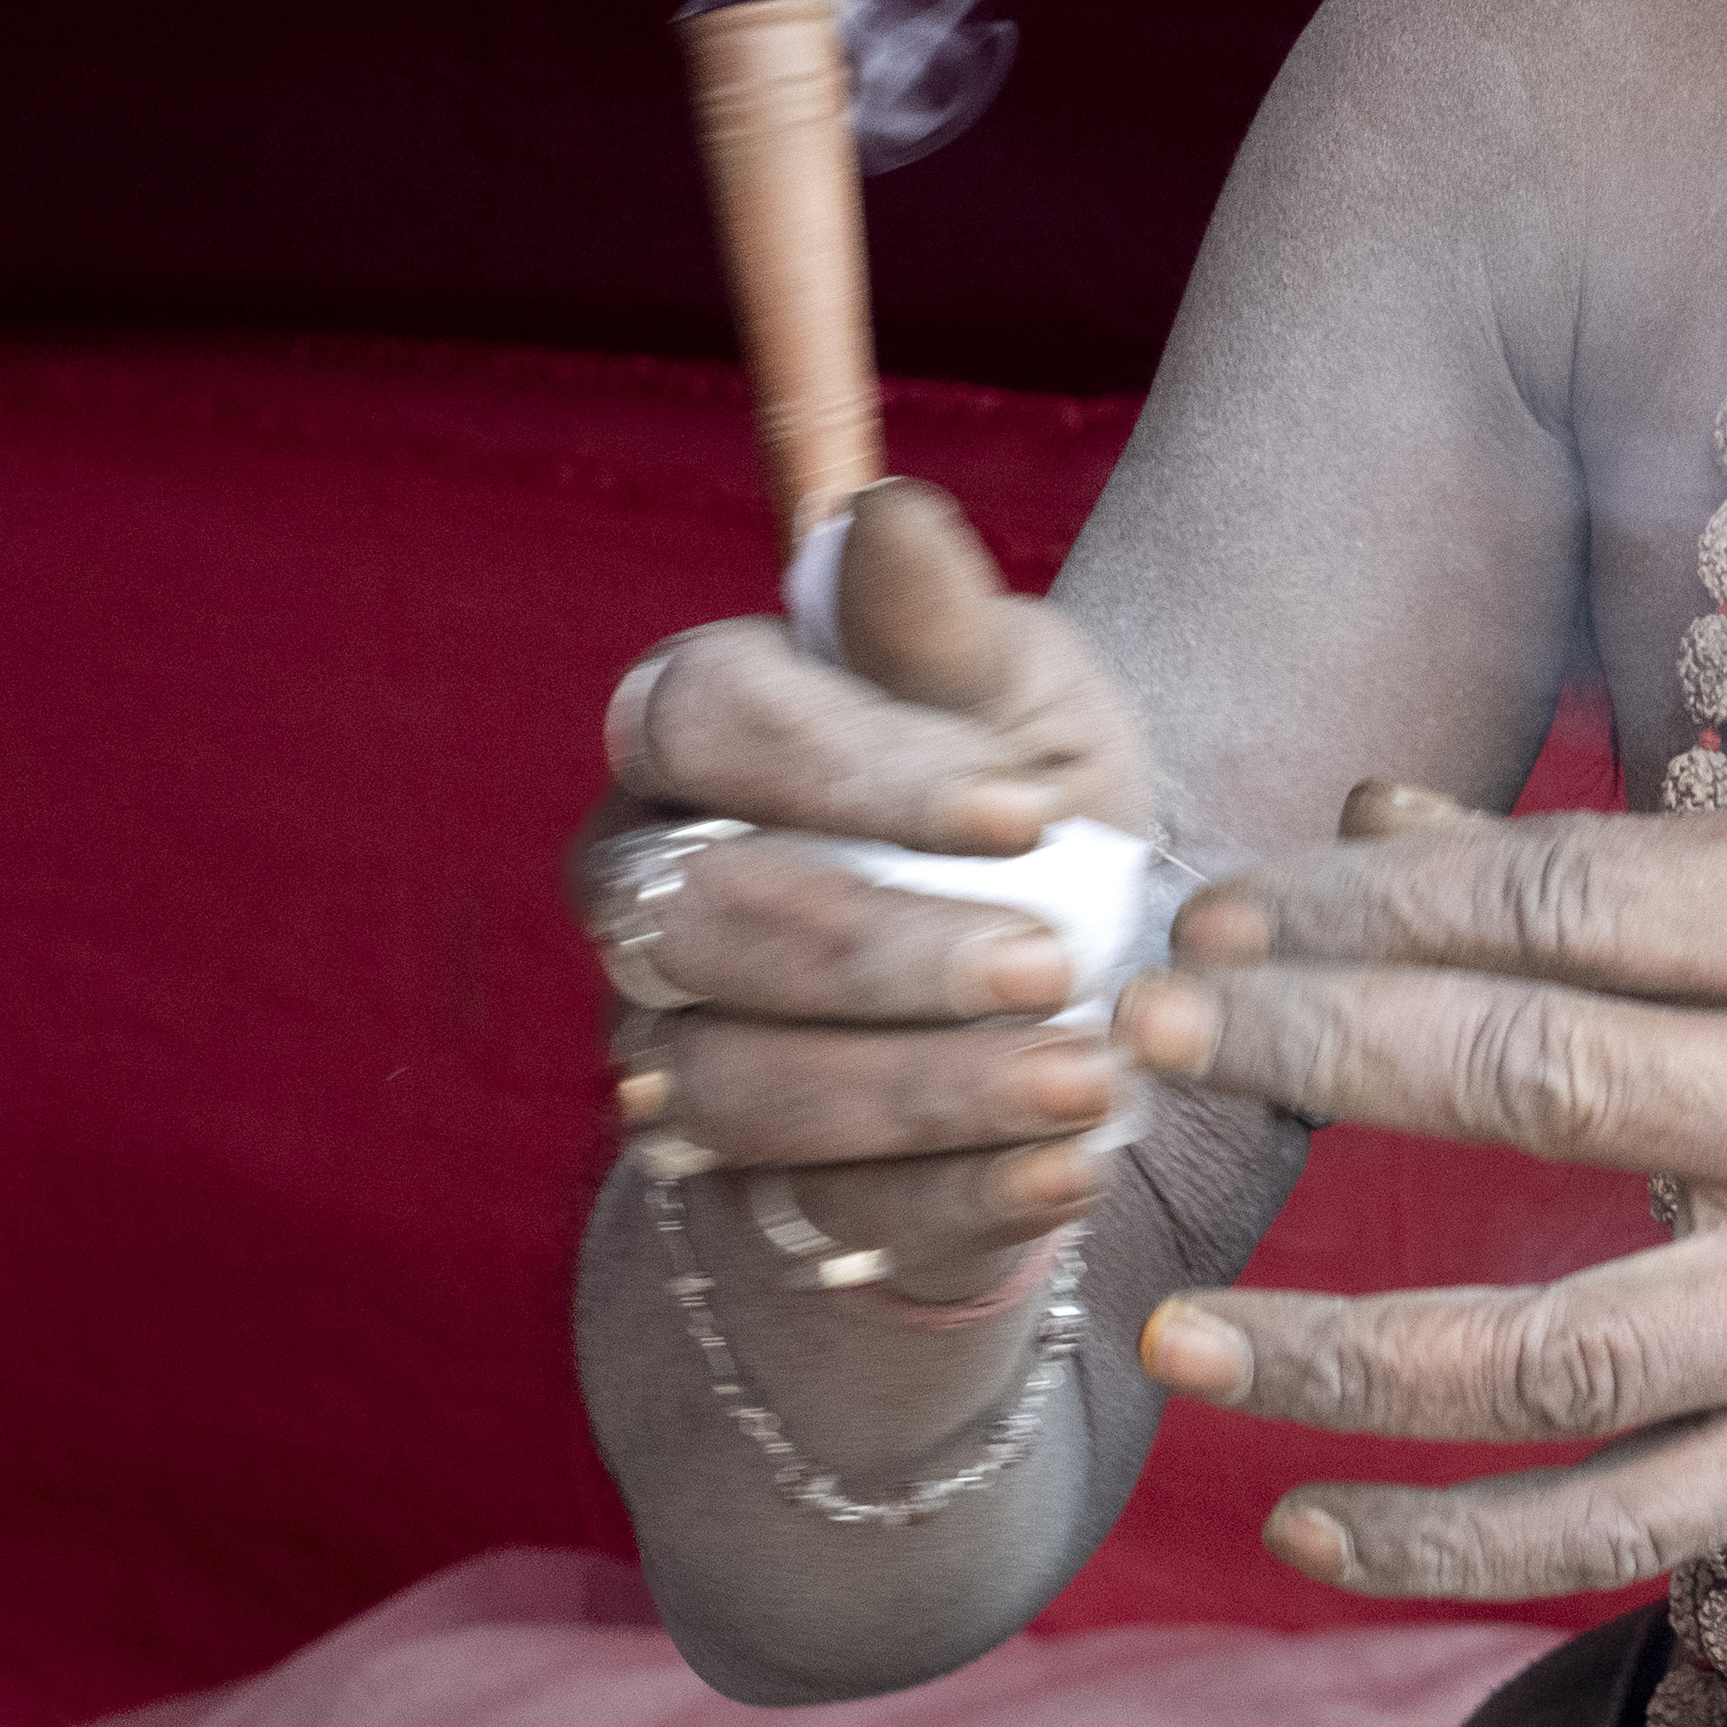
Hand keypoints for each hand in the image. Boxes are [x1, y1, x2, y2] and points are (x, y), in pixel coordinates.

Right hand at [584, 480, 1158, 1308]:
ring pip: (734, 1085)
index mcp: (693, 734)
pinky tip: (1065, 1171)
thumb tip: (887, 516)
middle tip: (1054, 965)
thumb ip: (942, 630)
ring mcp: (665, 1048)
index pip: (707, 720)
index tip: (1023, 811)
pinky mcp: (733, 1189)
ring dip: (921, 1091)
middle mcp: (643, 892)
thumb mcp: (1021, 702)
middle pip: (706, 920)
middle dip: (885, 951)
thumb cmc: (1028, 807)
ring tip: (1083, 1083)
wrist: (1071, 990)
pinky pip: (810, 1210)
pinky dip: (951, 1197)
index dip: (853, 770)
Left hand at [1117, 790, 1726, 1593]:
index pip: (1585, 904)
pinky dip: (1455, 1541)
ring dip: (1347, 1348)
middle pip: (1554, 1082)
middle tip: (1146, 1040)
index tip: (1221, 914)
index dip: (1383, 904)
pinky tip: (1304, 1524)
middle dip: (1326, 1052)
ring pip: (1565, 1349)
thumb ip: (1627, 872)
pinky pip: (1621, 1521)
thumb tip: (1373, 814)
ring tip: (1172, 1330)